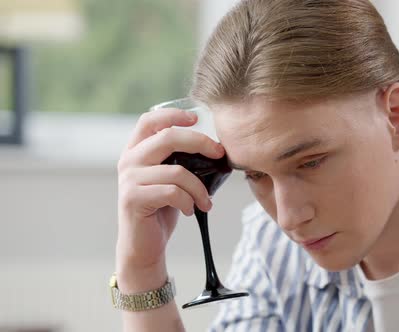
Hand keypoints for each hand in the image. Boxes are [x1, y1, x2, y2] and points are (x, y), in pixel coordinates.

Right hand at [115, 107, 224, 288]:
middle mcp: (129, 160)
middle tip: (220, 155)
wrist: (145, 245)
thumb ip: (180, 159)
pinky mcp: (133, 199)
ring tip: (205, 201)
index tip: (196, 118)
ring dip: (199, 188)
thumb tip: (215, 147)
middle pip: (168, 137)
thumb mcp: (170, 178)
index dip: (173, 115)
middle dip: (201, 143)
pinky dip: (188, 202)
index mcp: (136, 150)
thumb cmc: (162, 209)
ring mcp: (129, 179)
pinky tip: (189, 210)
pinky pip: (173, 192)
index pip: (150, 120)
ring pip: (177, 171)